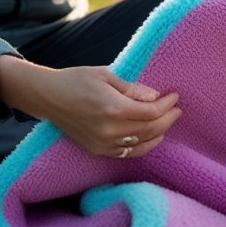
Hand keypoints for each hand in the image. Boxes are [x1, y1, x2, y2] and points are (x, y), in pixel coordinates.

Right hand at [0, 56, 180, 157]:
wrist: (49, 97)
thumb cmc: (76, 80)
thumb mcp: (106, 75)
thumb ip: (133, 88)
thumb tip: (155, 97)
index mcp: (114, 108)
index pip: (151, 111)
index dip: (167, 105)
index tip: (175, 97)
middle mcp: (110, 130)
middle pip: (150, 129)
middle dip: (167, 119)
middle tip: (177, 109)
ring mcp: (104, 143)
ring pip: (142, 143)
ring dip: (159, 133)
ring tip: (168, 121)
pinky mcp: (98, 150)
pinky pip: (128, 152)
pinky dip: (143, 146)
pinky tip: (152, 137)